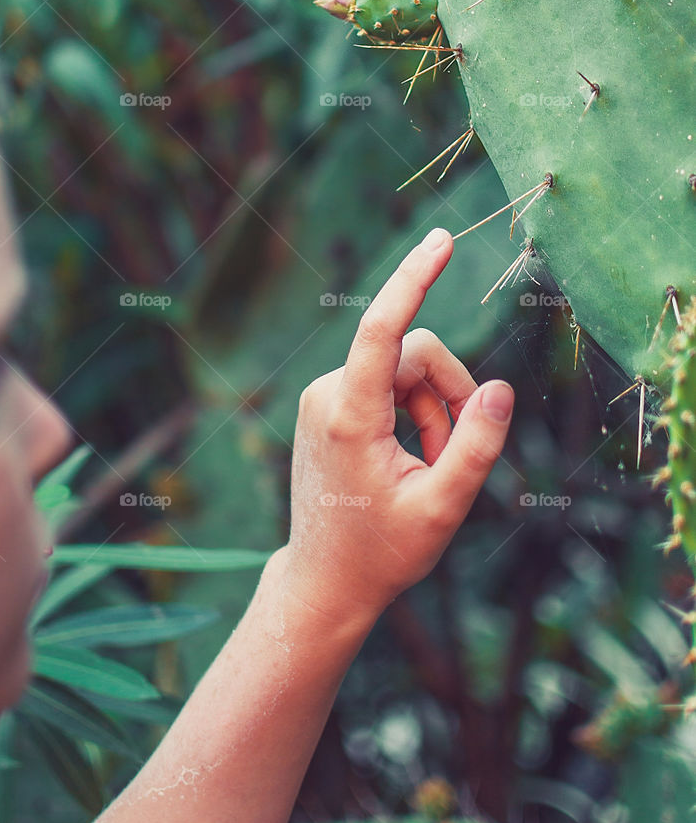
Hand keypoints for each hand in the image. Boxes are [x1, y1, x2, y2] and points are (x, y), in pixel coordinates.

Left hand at [280, 227, 513, 631]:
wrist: (324, 581)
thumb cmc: (381, 552)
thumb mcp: (442, 508)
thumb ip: (475, 446)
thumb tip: (499, 389)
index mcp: (348, 415)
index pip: (382, 330)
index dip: (414, 280)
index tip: (441, 241)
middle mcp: (327, 393)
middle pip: (415, 354)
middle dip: (449, 396)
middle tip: (455, 456)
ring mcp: (323, 396)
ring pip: (405, 370)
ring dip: (432, 412)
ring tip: (429, 470)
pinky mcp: (328, 402)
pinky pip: (387, 384)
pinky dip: (412, 414)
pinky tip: (410, 461)